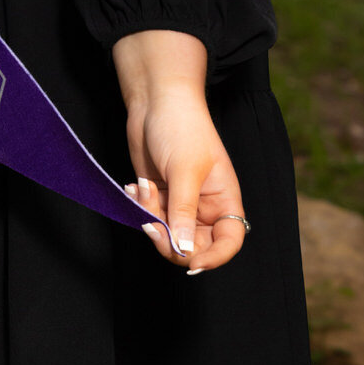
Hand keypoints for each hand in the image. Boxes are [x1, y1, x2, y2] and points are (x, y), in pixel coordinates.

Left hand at [122, 88, 248, 273]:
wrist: (155, 101)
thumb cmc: (181, 128)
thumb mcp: (185, 171)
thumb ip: (183, 213)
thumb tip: (186, 252)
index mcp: (223, 199)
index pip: (229, 242)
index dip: (215, 258)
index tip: (192, 263)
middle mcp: (204, 205)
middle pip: (193, 246)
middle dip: (170, 240)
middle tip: (151, 224)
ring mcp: (179, 201)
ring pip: (167, 233)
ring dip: (150, 217)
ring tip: (141, 189)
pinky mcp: (158, 194)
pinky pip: (150, 217)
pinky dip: (140, 207)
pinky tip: (134, 186)